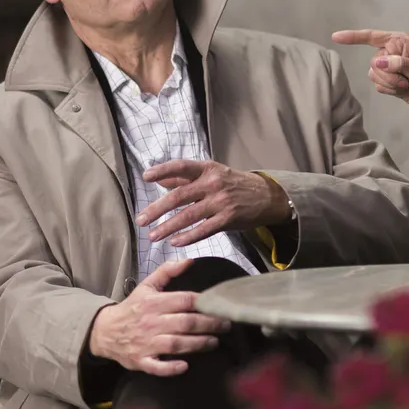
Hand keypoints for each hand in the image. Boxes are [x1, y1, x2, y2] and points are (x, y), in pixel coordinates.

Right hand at [88, 259, 231, 375]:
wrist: (105, 331)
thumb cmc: (132, 308)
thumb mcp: (146, 286)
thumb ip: (167, 272)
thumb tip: (189, 260)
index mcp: (154, 303)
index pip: (184, 300)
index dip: (204, 303)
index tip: (221, 305)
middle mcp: (151, 322)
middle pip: (185, 323)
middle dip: (209, 324)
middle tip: (226, 325)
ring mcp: (146, 343)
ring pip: (176, 344)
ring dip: (197, 344)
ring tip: (214, 342)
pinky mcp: (141, 361)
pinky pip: (156, 366)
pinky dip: (170, 367)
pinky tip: (185, 366)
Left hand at [135, 160, 291, 245]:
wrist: (267, 196)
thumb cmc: (235, 184)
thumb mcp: (213, 174)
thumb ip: (187, 178)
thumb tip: (160, 181)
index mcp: (208, 169)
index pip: (181, 166)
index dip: (163, 170)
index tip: (146, 176)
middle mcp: (213, 183)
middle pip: (179, 196)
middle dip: (157, 209)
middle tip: (141, 220)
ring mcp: (221, 202)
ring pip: (188, 216)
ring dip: (168, 227)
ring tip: (153, 236)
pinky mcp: (228, 219)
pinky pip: (204, 230)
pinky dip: (188, 237)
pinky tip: (175, 241)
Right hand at [331, 29, 408, 114]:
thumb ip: (400, 63)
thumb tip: (379, 62)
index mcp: (398, 41)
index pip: (372, 37)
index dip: (353, 37)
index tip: (336, 37)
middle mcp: (390, 51)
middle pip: (373, 62)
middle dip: (388, 74)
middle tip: (405, 79)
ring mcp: (386, 66)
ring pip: (373, 74)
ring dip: (389, 82)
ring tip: (405, 84)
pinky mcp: (385, 80)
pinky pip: (377, 85)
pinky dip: (389, 89)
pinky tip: (402, 89)